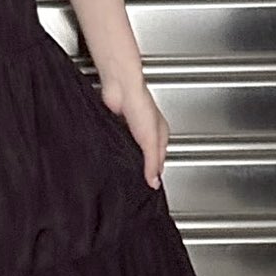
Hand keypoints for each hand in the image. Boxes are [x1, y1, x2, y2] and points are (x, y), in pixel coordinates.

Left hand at [98, 65, 168, 187]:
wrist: (120, 88)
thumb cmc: (140, 105)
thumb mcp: (150, 140)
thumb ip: (152, 162)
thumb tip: (154, 182)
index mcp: (161, 135)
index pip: (160, 161)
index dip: (155, 173)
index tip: (149, 186)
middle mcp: (148, 131)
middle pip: (146, 156)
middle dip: (141, 167)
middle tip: (135, 181)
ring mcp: (132, 128)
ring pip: (131, 149)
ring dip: (128, 157)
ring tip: (123, 170)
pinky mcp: (118, 125)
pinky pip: (119, 142)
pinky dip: (117, 148)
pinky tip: (114, 154)